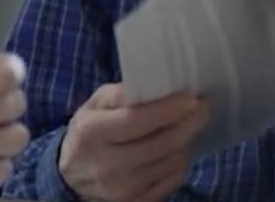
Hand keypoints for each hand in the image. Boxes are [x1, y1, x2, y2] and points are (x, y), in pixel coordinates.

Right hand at [57, 85, 208, 201]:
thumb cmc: (88, 132)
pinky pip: (173, 179)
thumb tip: (154, 85)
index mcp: (91, 133)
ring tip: (187, 126)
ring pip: (171, 162)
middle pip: (161, 144)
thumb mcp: (94, 105)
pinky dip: (180, 161)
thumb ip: (120, 94)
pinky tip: (176, 148)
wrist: (72, 175)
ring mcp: (122, 190)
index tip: (191, 97)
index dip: (168, 109)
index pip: (136, 121)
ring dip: (186, 141)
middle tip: (203, 108)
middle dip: (189, 123)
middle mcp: (106, 165)